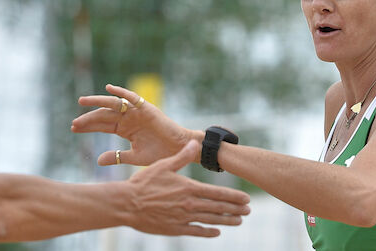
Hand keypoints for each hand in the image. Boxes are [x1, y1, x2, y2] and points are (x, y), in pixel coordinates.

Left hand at [71, 84, 194, 165]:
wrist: (179, 150)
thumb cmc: (160, 154)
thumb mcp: (135, 157)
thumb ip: (118, 157)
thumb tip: (97, 160)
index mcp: (125, 129)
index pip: (102, 125)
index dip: (88, 126)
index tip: (73, 128)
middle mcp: (128, 119)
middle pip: (104, 115)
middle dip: (88, 118)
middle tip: (74, 122)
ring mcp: (136, 112)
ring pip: (113, 104)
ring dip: (98, 101)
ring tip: (82, 101)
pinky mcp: (146, 108)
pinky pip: (132, 98)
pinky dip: (121, 92)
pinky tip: (109, 88)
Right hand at [123, 140, 250, 236]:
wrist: (127, 204)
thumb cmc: (144, 183)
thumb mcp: (163, 165)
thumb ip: (181, 157)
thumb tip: (195, 143)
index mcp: (189, 188)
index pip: (217, 193)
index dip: (233, 197)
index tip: (246, 199)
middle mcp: (189, 204)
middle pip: (218, 208)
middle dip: (235, 209)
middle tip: (248, 211)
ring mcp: (183, 218)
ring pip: (210, 220)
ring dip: (226, 221)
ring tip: (239, 221)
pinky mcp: (175, 229)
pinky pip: (196, 231)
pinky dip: (208, 232)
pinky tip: (216, 233)